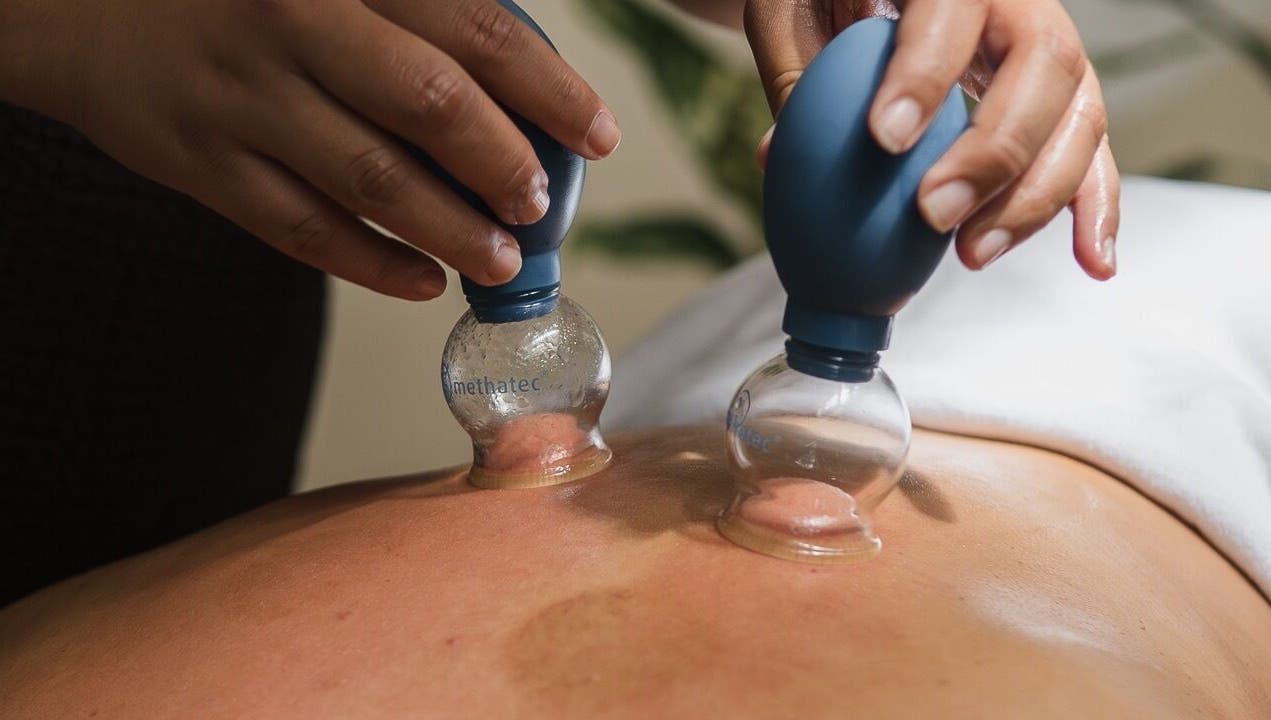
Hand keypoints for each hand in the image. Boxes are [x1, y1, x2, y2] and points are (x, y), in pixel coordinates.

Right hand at [1, 0, 619, 298]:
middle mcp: (292, 27)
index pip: (473, 29)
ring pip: (368, 181)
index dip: (548, 90)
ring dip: (449, 230)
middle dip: (502, 164)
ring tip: (501, 258)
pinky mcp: (202, 165)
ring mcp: (243, 100)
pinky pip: (300, 231)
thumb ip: (416, 6)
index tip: (596, 136)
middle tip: (538, 204)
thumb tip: (517, 65)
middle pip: (428, 105)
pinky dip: (370, 264)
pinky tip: (421, 281)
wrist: (78, 3)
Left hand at [746, 0, 1118, 279]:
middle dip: (995, 150)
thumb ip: (798, 74)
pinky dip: (1095, 210)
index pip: (951, 5)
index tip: (887, 138)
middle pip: (1045, 60)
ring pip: (1080, 112)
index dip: (925, 71)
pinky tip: (1093, 263)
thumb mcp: (792, 13)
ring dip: (1035, 196)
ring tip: (972, 253)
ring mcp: (1048, 48)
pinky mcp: (1063, 100)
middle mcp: (1016, 0)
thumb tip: (781, 155)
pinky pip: (1094, 150)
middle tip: (934, 213)